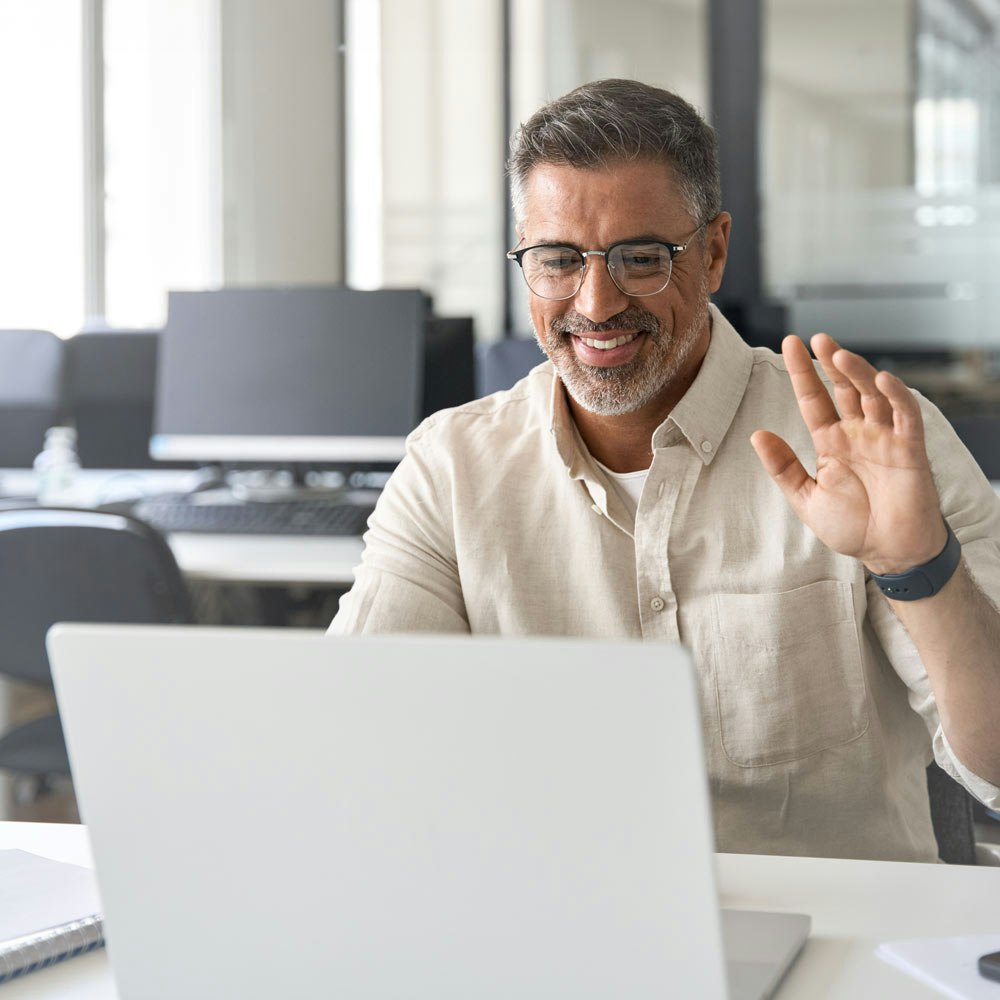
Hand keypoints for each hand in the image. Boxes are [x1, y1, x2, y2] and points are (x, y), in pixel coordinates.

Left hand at [750, 334, 946, 574]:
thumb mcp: (806, 497)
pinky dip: (895, 395)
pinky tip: (880, 379)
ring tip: (839, 353)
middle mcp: (858, 433)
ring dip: (858, 372)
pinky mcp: (910, 448)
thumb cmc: (852, 527)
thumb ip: (783, 467)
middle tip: (816, 339)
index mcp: (831, 442)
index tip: (790, 345)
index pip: (814, 400)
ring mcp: (885, 437)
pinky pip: (906, 415)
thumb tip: (756, 435)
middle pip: (843, 388)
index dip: (803, 373)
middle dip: (832, 362)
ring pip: (872, 394)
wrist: (888, 553)